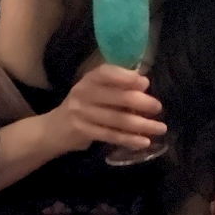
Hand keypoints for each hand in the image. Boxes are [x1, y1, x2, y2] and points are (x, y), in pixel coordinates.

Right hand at [50, 63, 166, 152]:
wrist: (54, 128)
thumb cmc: (85, 103)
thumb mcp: (96, 89)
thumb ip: (117, 85)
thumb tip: (144, 84)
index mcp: (90, 78)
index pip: (107, 73)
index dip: (126, 77)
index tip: (145, 83)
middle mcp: (83, 93)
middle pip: (117, 98)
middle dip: (141, 103)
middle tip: (158, 107)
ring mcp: (81, 114)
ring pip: (117, 120)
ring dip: (142, 125)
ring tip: (160, 128)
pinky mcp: (82, 132)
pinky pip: (110, 135)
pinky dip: (129, 139)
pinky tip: (144, 142)